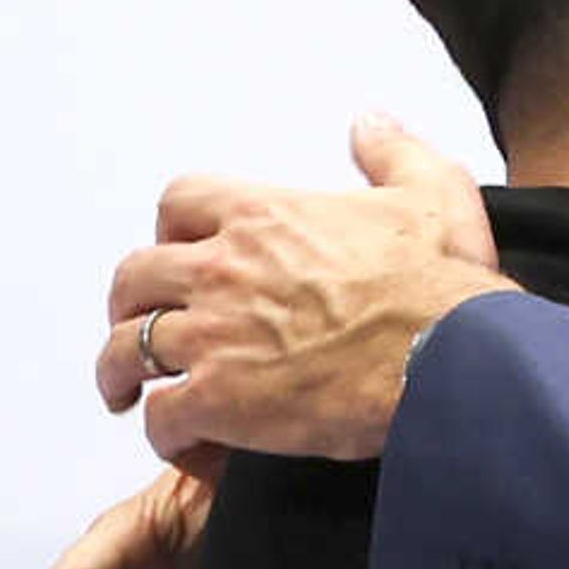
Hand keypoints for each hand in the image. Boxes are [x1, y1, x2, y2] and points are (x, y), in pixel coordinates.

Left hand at [95, 114, 513, 463]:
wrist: (449, 359)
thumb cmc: (440, 287)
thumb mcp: (431, 192)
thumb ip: (392, 153)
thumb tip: (369, 125)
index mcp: (263, 217)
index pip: (178, 204)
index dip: (171, 230)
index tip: (177, 250)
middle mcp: (222, 269)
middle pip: (134, 278)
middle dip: (129, 302)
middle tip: (137, 322)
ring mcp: (213, 336)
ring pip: (127, 349)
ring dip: (120, 371)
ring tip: (126, 392)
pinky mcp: (219, 401)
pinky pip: (161, 416)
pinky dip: (162, 432)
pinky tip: (179, 442)